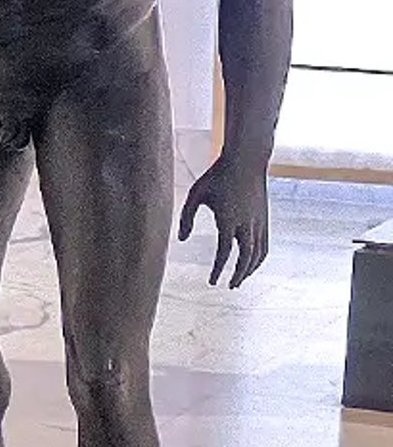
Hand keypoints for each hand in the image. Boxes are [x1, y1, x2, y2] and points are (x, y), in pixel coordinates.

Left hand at [179, 154, 268, 287]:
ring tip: (238, 281)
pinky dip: (259, 258)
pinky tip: (250, 265)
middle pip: (245, 257)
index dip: (218, 269)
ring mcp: (259, 221)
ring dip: (250, 269)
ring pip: (258, 253)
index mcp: (228, 219)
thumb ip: (186, 218)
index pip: (224, 252)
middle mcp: (246, 223)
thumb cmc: (216, 176)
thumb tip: (182, 239)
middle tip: (229, 287)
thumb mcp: (195, 194)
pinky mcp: (265, 218)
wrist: (246, 160)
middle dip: (238, 275)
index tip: (212, 282)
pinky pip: (264, 244)